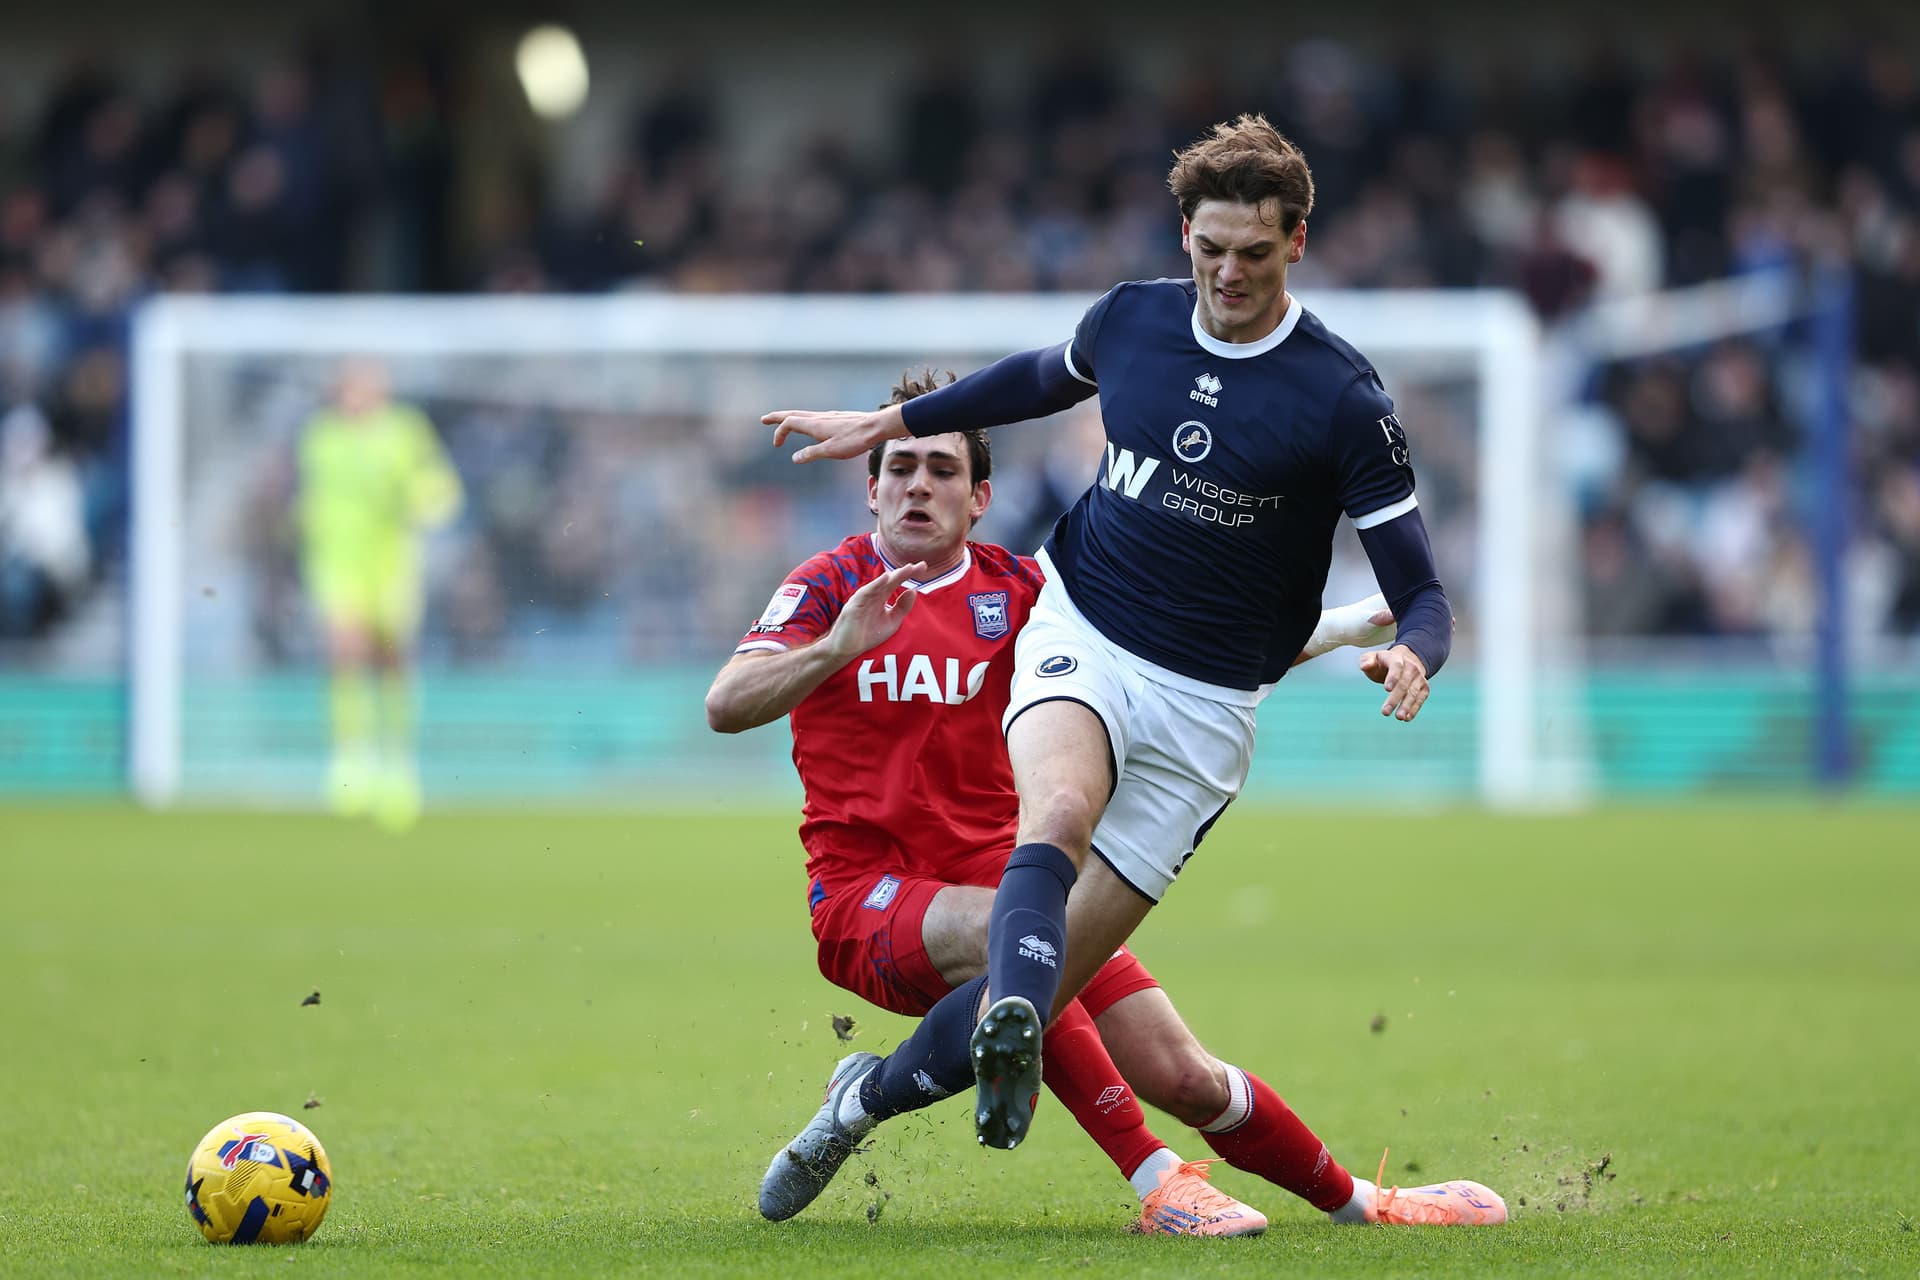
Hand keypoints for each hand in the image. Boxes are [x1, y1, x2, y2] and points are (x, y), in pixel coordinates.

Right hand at [764, 405, 908, 462]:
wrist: (876, 427)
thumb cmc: (855, 440)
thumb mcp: (831, 451)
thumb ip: (811, 454)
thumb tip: (795, 457)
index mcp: (814, 424)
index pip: (789, 423)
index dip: (779, 432)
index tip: (777, 445)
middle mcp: (819, 417)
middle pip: (793, 414)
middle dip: (777, 417)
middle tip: (764, 419)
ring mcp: (828, 416)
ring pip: (804, 414)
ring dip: (790, 417)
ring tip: (784, 421)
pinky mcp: (837, 418)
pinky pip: (814, 416)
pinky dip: (804, 419)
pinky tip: (810, 425)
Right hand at [824, 561, 927, 659]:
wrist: (847, 649)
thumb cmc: (867, 635)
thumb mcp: (891, 621)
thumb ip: (902, 607)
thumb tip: (913, 590)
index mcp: (881, 596)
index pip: (897, 582)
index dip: (909, 574)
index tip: (924, 567)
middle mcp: (873, 594)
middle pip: (891, 579)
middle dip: (906, 572)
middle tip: (921, 565)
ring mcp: (863, 598)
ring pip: (880, 584)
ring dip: (894, 576)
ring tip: (908, 569)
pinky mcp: (854, 605)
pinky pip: (865, 593)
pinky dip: (875, 585)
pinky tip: (886, 578)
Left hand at [1357, 644, 1430, 721]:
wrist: (1405, 661)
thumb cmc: (1383, 663)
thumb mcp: (1373, 658)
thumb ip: (1366, 661)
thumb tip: (1365, 666)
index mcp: (1396, 658)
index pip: (1396, 666)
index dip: (1393, 677)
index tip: (1386, 689)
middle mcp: (1411, 667)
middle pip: (1404, 683)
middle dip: (1395, 698)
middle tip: (1385, 712)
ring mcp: (1419, 677)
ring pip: (1413, 692)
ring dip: (1406, 705)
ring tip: (1399, 717)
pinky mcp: (1424, 687)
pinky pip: (1420, 699)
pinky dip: (1414, 709)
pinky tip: (1406, 718)